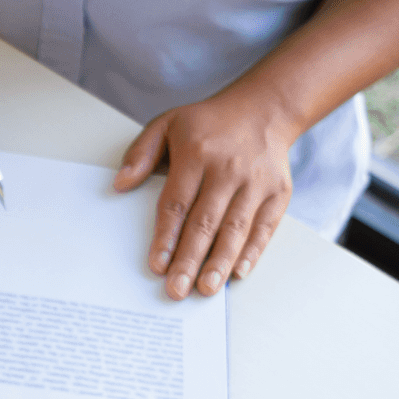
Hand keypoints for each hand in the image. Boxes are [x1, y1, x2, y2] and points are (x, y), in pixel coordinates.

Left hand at [113, 87, 297, 299]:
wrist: (264, 108)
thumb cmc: (209, 123)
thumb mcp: (167, 124)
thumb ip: (141, 153)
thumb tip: (120, 183)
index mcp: (197, 153)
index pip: (177, 203)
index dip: (166, 237)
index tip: (157, 265)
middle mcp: (228, 169)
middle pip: (205, 222)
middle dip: (190, 259)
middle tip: (177, 290)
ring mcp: (256, 182)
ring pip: (235, 229)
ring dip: (220, 262)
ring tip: (206, 289)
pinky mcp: (278, 193)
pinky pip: (265, 227)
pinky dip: (252, 251)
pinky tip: (238, 272)